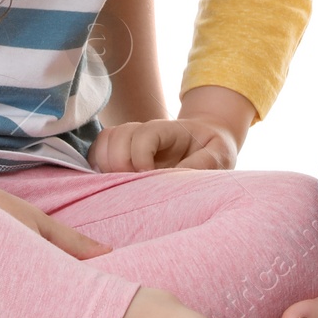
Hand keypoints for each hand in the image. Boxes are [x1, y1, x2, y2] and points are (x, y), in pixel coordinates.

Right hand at [88, 117, 239, 171]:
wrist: (208, 142)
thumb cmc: (214, 150)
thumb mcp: (220, 155)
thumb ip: (203, 164)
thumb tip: (178, 177)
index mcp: (170, 130)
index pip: (145, 133)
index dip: (141, 156)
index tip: (149, 177)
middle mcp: (145, 132)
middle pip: (118, 137)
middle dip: (120, 163)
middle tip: (133, 186)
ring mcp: (131, 141)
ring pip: (104, 142)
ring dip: (105, 165)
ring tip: (120, 187)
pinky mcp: (123, 153)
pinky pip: (98, 152)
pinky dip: (97, 167)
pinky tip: (110, 185)